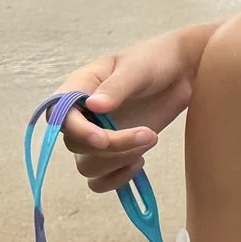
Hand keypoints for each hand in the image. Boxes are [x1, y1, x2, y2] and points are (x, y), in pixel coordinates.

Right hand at [57, 27, 206, 190]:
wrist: (182, 72)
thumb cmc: (155, 61)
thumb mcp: (137, 68)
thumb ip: (116, 87)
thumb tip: (93, 106)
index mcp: (78, 88)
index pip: (58, 116)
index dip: (77, 131)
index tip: (103, 138)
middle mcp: (81, 115)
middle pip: (76, 145)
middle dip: (112, 146)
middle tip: (147, 134)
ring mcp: (96, 136)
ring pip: (88, 166)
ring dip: (118, 161)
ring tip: (150, 140)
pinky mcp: (114, 152)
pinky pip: (100, 180)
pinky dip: (117, 179)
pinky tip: (139, 162)